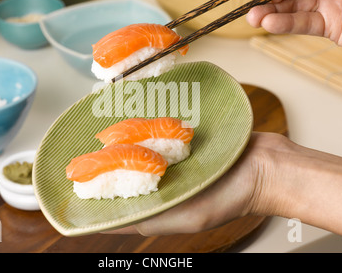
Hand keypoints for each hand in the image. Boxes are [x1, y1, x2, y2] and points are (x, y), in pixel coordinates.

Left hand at [106, 132, 341, 236]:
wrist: (266, 165)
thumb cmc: (233, 194)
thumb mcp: (188, 215)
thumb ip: (149, 217)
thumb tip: (109, 222)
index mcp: (163, 205)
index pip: (121, 201)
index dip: (97, 192)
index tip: (75, 180)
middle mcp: (165, 184)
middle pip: (126, 174)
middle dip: (104, 164)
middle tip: (84, 152)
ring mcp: (174, 163)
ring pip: (140, 151)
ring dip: (123, 143)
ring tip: (100, 134)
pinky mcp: (184, 144)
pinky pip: (159, 135)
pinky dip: (147, 129)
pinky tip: (133, 120)